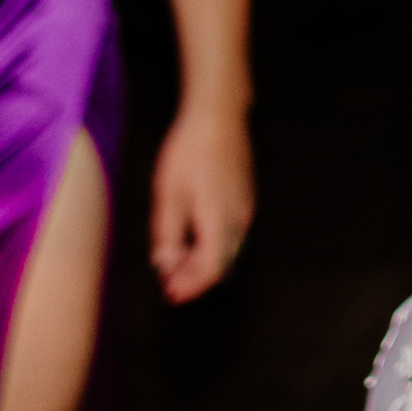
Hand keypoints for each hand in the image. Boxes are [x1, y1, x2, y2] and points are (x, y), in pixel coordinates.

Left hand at [147, 98, 255, 301]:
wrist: (218, 117)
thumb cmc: (189, 152)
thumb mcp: (168, 196)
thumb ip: (167, 235)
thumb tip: (165, 264)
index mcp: (219, 223)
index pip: (211, 271)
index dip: (191, 287)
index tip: (170, 293)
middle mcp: (239, 220)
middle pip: (222, 265)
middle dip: (195, 279)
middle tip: (169, 283)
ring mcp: (245, 208)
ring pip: (228, 250)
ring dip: (204, 262)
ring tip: (177, 263)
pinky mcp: (245, 197)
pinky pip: (232, 233)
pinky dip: (213, 245)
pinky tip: (193, 239)